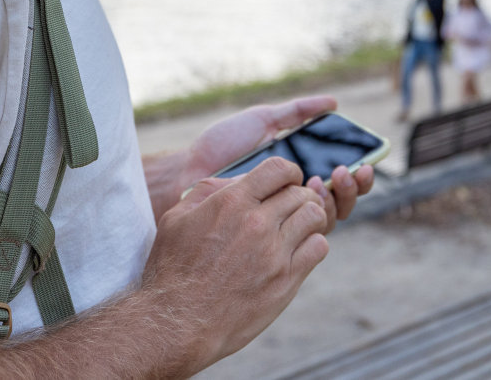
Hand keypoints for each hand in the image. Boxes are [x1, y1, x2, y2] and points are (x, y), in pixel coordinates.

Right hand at [143, 158, 330, 370]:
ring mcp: (274, 252)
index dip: (288, 172)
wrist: (178, 322)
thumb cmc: (172, 270)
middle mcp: (257, 223)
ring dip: (310, 218)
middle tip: (291, 209)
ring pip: (315, 216)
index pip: (279, 169)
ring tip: (298, 227)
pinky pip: (318, 247)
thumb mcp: (177, 218)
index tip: (287, 182)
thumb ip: (208, 192)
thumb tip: (240, 181)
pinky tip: (299, 251)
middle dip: (299, 195)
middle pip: (300, 193)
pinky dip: (314, 244)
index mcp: (231, 202)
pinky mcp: (285, 280)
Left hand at [175, 95, 373, 231]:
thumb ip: (297, 113)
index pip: (340, 181)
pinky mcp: (269, 239)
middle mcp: (294, 200)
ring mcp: (283, 221)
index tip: (365, 162)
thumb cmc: (223, 146)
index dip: (359, 175)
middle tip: (346, 173)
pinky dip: (315, 218)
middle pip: (340, 202)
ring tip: (327, 180)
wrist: (190, 171)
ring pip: (327, 220)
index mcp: (296, 175)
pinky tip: (309, 197)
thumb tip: (333, 103)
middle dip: (353, 189)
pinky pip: (303, 236)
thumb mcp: (263, 121)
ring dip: (337, 201)